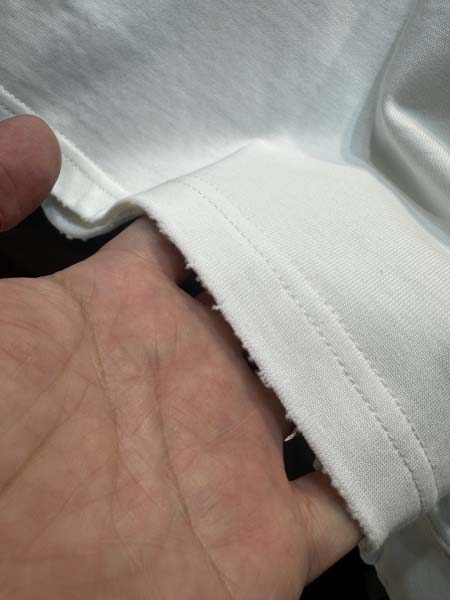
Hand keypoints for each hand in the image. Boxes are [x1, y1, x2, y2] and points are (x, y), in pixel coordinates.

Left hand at [0, 116, 359, 598]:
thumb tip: (38, 140)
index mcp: (120, 318)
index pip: (193, 246)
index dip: (236, 220)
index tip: (286, 196)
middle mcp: (185, 381)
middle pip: (271, 314)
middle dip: (316, 286)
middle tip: (369, 250)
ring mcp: (229, 460)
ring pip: (318, 397)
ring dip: (356, 365)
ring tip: (404, 320)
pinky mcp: (262, 545)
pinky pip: (344, 501)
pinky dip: (375, 468)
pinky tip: (405, 422)